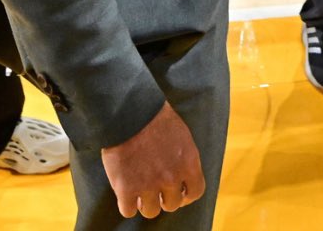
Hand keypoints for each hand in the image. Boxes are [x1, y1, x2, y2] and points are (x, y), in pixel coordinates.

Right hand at [101, 102, 203, 219]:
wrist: (129, 112)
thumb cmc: (156, 117)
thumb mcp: (181, 135)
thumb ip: (184, 158)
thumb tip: (183, 176)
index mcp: (188, 162)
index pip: (196, 192)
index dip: (187, 195)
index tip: (179, 192)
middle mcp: (171, 178)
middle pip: (172, 204)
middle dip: (165, 198)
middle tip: (156, 189)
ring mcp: (148, 185)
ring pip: (151, 211)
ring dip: (146, 203)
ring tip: (140, 191)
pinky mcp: (126, 189)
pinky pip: (128, 211)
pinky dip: (127, 204)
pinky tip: (126, 193)